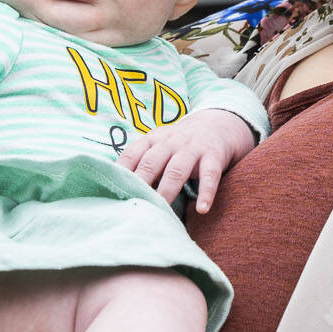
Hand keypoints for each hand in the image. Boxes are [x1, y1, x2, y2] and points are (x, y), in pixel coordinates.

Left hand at [118, 110, 257, 212]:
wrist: (221, 121)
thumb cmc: (182, 143)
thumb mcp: (161, 145)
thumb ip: (144, 163)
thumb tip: (120, 190)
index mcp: (153, 139)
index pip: (132, 154)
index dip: (120, 171)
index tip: (111, 189)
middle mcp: (170, 142)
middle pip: (151, 163)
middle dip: (140, 183)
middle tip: (132, 203)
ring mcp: (192, 148)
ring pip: (176, 170)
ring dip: (167, 190)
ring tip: (161, 210)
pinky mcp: (214, 155)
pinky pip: (210, 175)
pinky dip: (206, 193)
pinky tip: (202, 209)